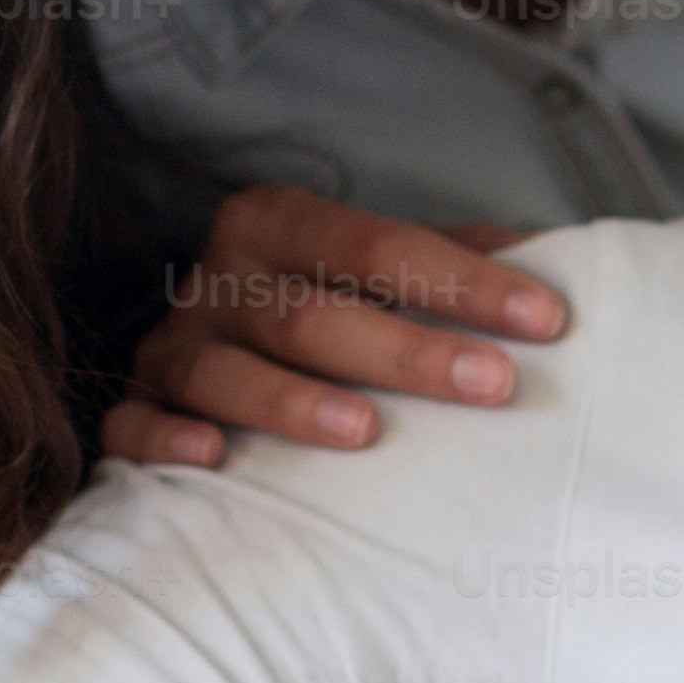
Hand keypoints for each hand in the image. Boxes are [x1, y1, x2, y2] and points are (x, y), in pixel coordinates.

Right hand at [104, 188, 564, 466]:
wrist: (198, 341)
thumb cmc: (315, 303)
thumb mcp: (373, 267)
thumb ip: (449, 258)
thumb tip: (556, 255)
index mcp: (278, 223)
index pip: (380, 247)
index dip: (464, 281)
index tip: (549, 319)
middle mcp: (219, 279)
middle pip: (312, 315)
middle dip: (405, 351)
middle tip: (492, 384)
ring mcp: (171, 347)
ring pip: (226, 373)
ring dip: (294, 403)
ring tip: (365, 432)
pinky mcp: (127, 410)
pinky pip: (134, 427)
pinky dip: (165, 440)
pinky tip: (212, 458)